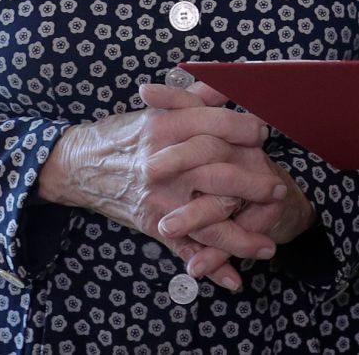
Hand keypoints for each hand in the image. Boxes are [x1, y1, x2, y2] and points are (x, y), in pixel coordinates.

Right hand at [37, 81, 285, 289]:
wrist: (81, 164)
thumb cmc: (127, 133)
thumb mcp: (159, 108)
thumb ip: (198, 96)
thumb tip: (235, 79)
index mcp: (166, 129)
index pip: (214, 127)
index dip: (243, 128)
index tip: (264, 132)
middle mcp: (162, 165)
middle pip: (217, 172)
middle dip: (253, 183)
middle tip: (278, 189)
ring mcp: (159, 199)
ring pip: (206, 219)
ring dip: (241, 236)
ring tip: (269, 244)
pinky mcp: (153, 224)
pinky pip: (185, 248)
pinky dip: (210, 266)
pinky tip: (234, 278)